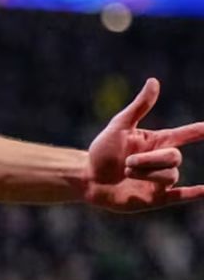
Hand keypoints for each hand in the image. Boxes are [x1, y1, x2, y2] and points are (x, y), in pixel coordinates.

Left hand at [85, 78, 203, 211]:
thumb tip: (154, 81)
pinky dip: (195, 194)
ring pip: (170, 176)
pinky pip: (181, 196)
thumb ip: (139, 107)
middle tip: (127, 162)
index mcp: (157, 141)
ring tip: (126, 172)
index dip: (200, 131)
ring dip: (146, 174)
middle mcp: (162, 160)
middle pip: (174, 158)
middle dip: (150, 159)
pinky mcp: (156, 198)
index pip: (186, 134)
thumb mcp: (119, 126)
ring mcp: (160, 180)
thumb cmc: (102, 151)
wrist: (87, 178)